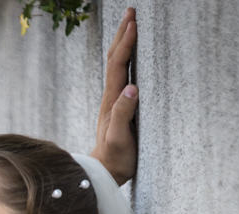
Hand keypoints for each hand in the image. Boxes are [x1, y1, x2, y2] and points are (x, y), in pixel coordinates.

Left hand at [91, 7, 139, 185]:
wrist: (105, 172)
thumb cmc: (115, 159)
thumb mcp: (119, 139)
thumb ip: (123, 115)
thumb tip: (131, 88)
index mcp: (111, 101)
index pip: (118, 65)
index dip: (126, 43)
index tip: (133, 23)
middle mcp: (110, 96)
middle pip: (114, 58)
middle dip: (122, 33)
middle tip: (131, 11)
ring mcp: (113, 100)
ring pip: (117, 64)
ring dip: (122, 42)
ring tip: (130, 23)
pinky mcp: (118, 105)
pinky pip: (122, 74)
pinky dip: (126, 57)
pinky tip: (131, 53)